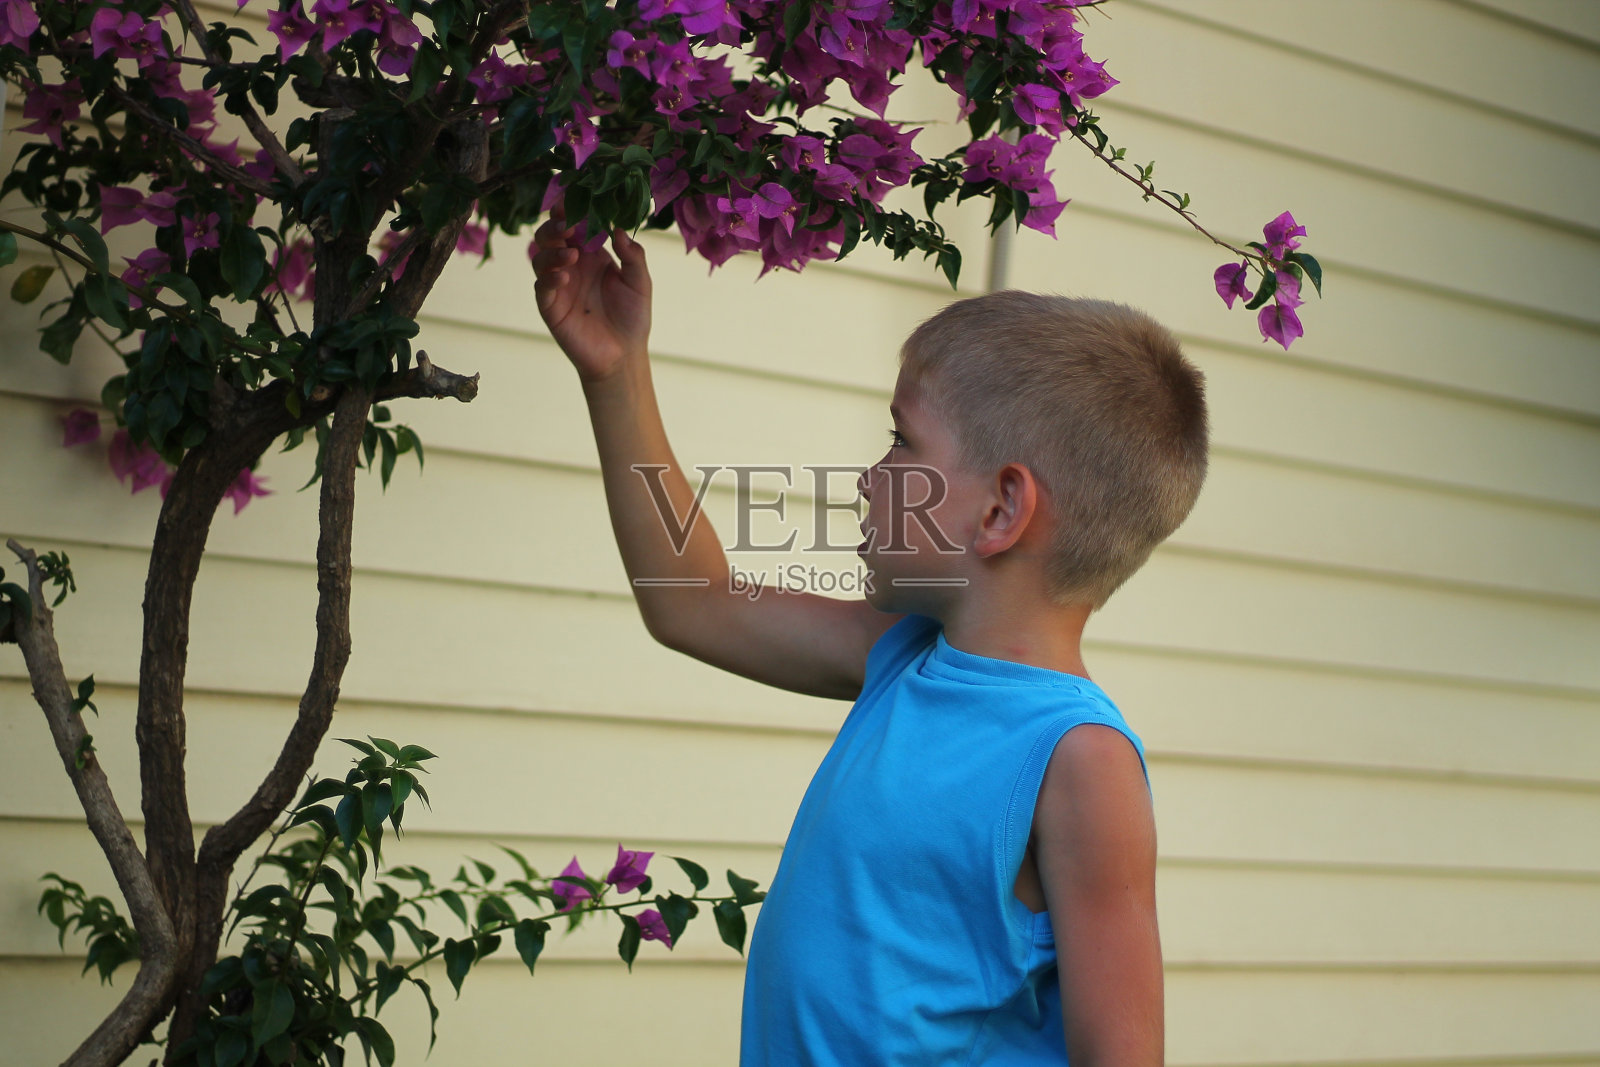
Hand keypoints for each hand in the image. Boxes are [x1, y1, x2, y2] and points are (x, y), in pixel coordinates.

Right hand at [530, 204, 651, 382]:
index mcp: (592, 254)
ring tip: (571, 256)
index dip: (570, 211)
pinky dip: (549, 278)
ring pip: (540, 257)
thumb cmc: (632, 317)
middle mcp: (572, 265)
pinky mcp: (551, 307)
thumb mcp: (640, 282)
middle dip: (554, 226)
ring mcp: (559, 285)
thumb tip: (619, 228)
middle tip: (566, 224)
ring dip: (552, 251)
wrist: (623, 356)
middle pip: (550, 236)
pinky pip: (542, 287)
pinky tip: (564, 277)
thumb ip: (633, 255)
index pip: (574, 224)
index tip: (572, 201)